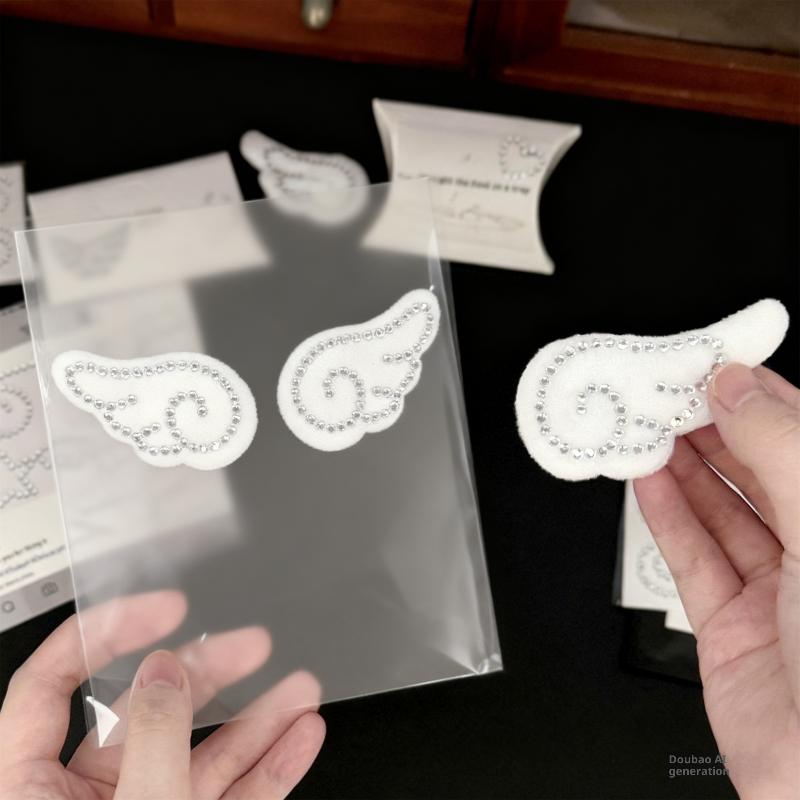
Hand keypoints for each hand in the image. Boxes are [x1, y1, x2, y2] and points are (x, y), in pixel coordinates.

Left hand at [0, 591, 324, 798]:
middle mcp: (81, 799)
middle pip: (147, 711)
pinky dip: (268, 767)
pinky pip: (229, 795)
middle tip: (253, 643)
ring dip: (256, 720)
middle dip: (208, 673)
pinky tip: (298, 737)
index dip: (107, 632)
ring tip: (301, 690)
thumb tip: (165, 671)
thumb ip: (152, 742)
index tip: (166, 604)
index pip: (52, 682)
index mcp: (27, 788)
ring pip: (199, 754)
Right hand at [634, 364, 799, 798]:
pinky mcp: (730, 625)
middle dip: (710, 427)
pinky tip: (647, 480)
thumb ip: (782, 450)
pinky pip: (693, 555)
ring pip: (721, 509)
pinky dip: (665, 514)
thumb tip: (739, 388)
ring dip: (680, 466)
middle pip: (759, 471)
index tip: (714, 366)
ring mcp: (778, 592)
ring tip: (644, 427)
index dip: (761, 397)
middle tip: (665, 393)